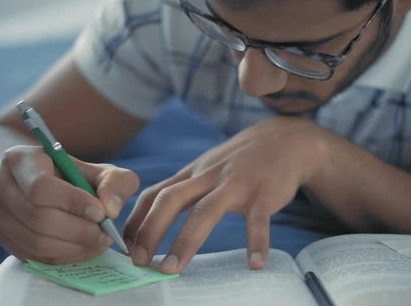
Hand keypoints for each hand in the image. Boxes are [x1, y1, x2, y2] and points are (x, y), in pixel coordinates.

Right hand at [0, 145, 138, 263]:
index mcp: (19, 160)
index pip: (41, 186)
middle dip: (78, 230)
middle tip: (105, 234)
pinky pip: (34, 257)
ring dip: (74, 247)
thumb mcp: (100, 170)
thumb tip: (110, 209)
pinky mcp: (3, 239)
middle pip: (38, 217)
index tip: (100, 213)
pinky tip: (83, 249)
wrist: (43, 184)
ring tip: (98, 241)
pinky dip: (64, 257)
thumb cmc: (74, 175)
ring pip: (35, 242)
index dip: (73, 203)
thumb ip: (115, 183)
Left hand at [123, 117, 326, 273]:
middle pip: (171, 200)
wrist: (286, 140)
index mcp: (193, 173)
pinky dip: (257, 242)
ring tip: (173, 269)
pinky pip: (258, 220)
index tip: (124, 247)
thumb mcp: (207, 167)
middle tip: (139, 262)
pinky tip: (254, 263)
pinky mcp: (264, 193)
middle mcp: (209, 176)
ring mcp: (237, 184)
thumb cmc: (240, 161)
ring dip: (186, 241)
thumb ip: (184, 189)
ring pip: (206, 211)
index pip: (155, 194)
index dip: (135, 220)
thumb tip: (150, 220)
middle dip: (150, 230)